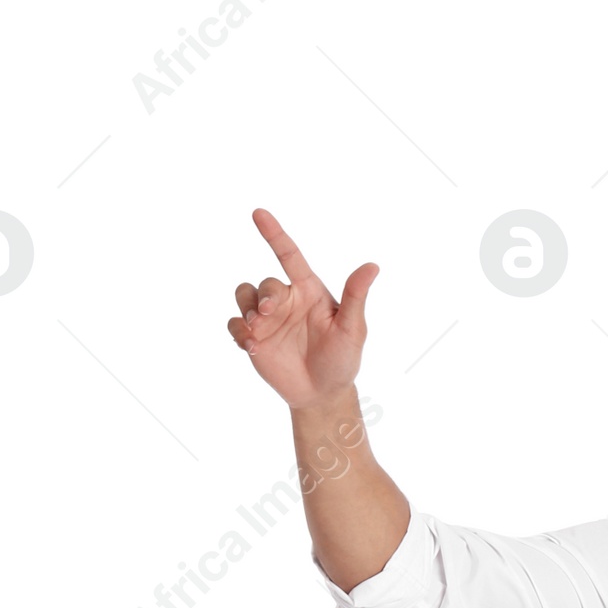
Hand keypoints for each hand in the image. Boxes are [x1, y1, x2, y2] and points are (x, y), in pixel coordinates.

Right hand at [226, 207, 377, 409]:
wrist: (323, 394)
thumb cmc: (342, 359)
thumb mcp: (353, 329)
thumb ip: (356, 297)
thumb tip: (372, 266)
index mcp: (308, 290)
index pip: (289, 255)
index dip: (274, 234)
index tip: (259, 213)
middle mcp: (285, 300)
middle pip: (265, 283)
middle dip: (264, 296)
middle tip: (268, 314)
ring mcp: (267, 319)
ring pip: (244, 295)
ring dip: (246, 309)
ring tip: (257, 330)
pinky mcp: (253, 337)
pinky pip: (235, 324)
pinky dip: (238, 332)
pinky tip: (252, 348)